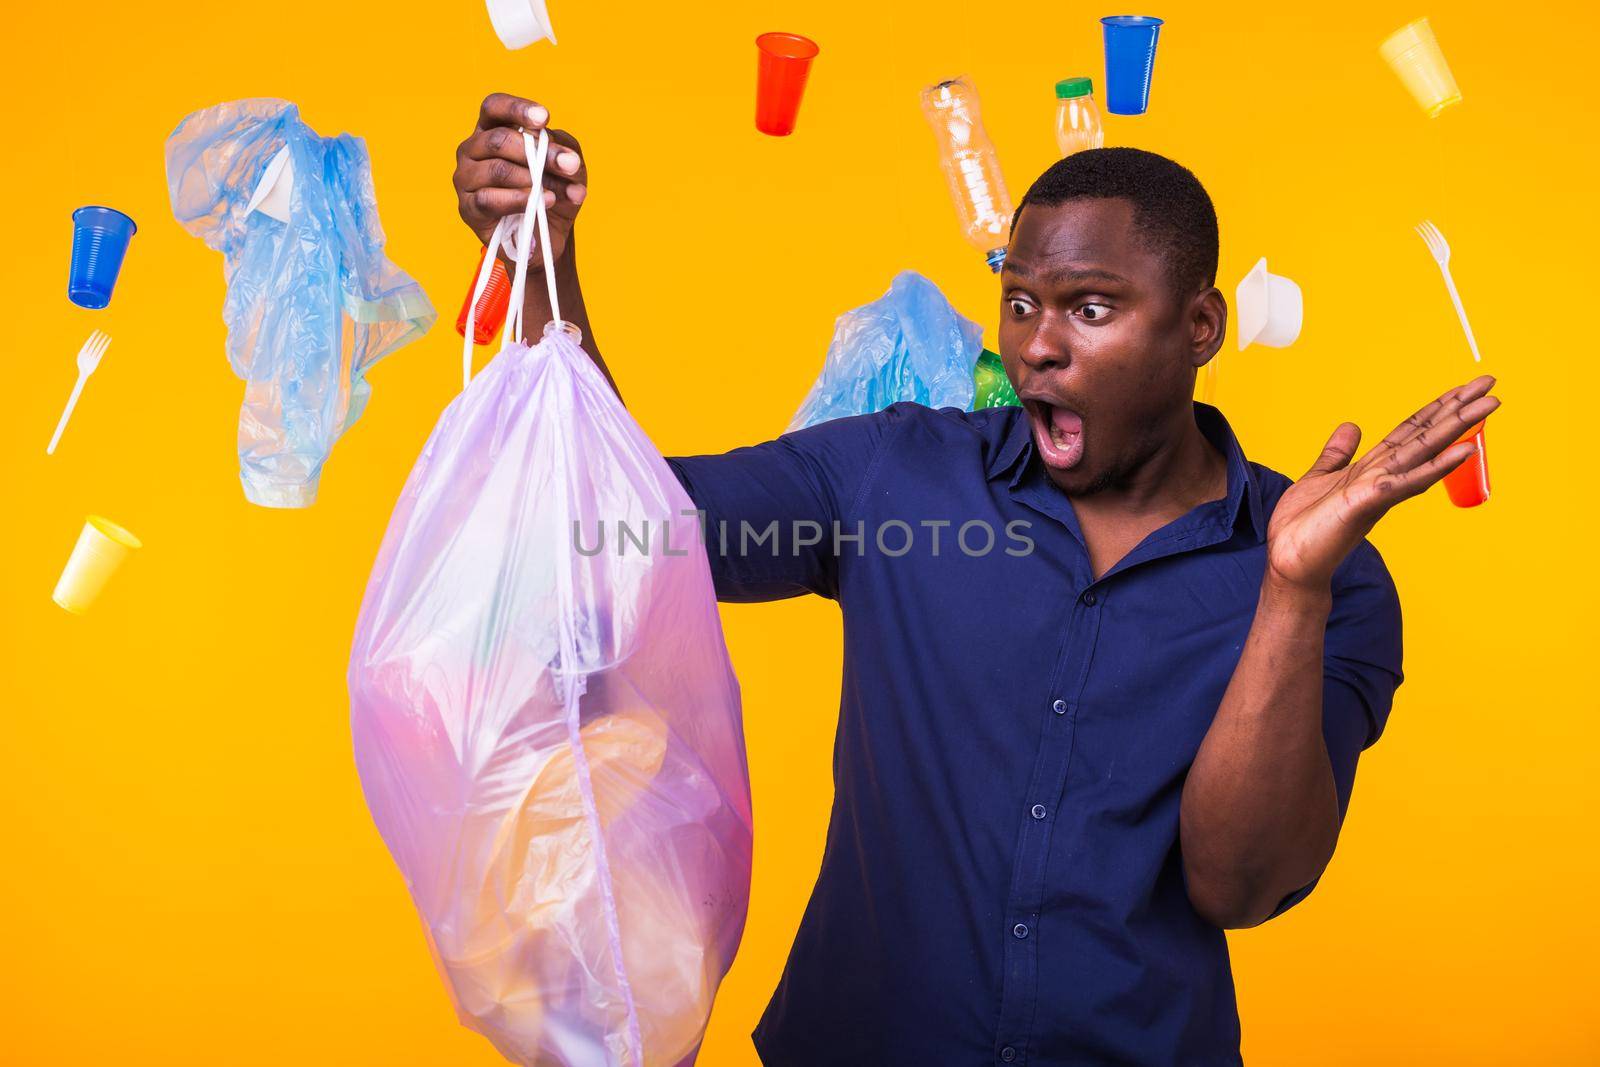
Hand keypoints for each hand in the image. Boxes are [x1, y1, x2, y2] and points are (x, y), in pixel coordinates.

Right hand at [453, 93, 587, 262]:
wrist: (545, 237)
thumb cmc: (551, 192)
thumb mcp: (567, 168)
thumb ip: (565, 151)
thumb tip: (563, 155)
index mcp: (492, 130)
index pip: (494, 107)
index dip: (517, 108)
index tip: (544, 118)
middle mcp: (472, 149)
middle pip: (500, 139)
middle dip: (541, 152)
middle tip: (570, 165)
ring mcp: (465, 178)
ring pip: (498, 169)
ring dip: (534, 179)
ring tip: (558, 192)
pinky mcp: (467, 208)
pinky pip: (490, 199)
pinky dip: (520, 200)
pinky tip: (543, 201)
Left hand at [1265, 374, 1499, 592]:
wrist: (1290, 561)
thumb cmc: (1305, 526)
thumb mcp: (1319, 477)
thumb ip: (1337, 454)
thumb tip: (1351, 426)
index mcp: (1373, 467)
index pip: (1411, 431)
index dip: (1437, 407)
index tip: (1464, 388)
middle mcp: (1383, 475)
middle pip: (1426, 435)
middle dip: (1458, 409)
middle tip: (1490, 383)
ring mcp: (1378, 489)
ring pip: (1424, 451)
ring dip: (1457, 427)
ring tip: (1489, 405)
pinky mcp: (1367, 502)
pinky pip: (1407, 481)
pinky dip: (1435, 466)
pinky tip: (1462, 451)